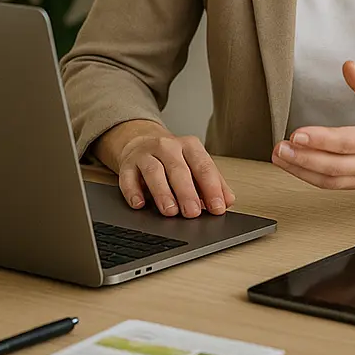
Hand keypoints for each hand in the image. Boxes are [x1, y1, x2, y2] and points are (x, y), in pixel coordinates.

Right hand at [94, 120, 235, 218]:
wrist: (141, 141)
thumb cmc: (173, 159)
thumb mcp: (194, 165)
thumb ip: (212, 182)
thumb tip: (228, 200)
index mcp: (190, 146)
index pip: (204, 167)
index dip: (212, 188)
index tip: (218, 207)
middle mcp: (168, 146)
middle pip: (179, 169)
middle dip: (187, 193)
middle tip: (193, 213)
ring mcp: (146, 153)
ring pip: (154, 171)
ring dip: (163, 193)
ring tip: (170, 211)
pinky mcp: (127, 164)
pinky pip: (128, 177)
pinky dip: (133, 191)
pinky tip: (139, 204)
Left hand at [272, 61, 354, 188]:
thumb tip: (348, 68)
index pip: (348, 141)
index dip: (322, 139)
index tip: (298, 133)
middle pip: (335, 166)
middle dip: (304, 159)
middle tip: (281, 148)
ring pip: (330, 180)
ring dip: (301, 171)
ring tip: (280, 157)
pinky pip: (331, 186)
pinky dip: (309, 178)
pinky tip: (292, 166)